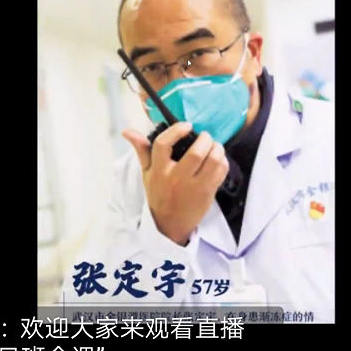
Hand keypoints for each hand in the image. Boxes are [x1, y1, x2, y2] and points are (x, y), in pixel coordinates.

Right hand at [122, 122, 228, 244]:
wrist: (170, 225)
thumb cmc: (159, 195)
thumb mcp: (147, 174)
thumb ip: (142, 150)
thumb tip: (127, 131)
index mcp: (159, 171)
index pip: (163, 144)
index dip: (176, 130)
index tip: (187, 126)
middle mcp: (176, 178)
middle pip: (196, 153)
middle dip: (205, 139)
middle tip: (205, 137)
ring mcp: (194, 187)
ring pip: (213, 161)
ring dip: (217, 148)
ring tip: (215, 146)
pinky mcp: (207, 193)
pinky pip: (221, 172)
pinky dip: (223, 162)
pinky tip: (219, 159)